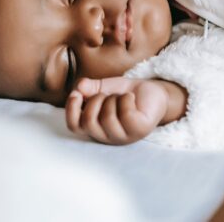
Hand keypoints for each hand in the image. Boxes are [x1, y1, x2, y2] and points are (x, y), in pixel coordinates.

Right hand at [65, 77, 184, 144]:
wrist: (152, 91)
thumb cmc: (126, 93)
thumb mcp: (103, 87)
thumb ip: (89, 88)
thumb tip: (79, 87)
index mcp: (96, 128)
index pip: (75, 127)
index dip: (71, 110)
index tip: (77, 94)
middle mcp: (108, 136)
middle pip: (88, 122)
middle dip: (95, 101)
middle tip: (105, 94)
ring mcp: (124, 136)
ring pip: (107, 118)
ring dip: (112, 99)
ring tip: (120, 97)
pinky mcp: (139, 130)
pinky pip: (126, 114)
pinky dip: (126, 99)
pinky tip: (131, 98)